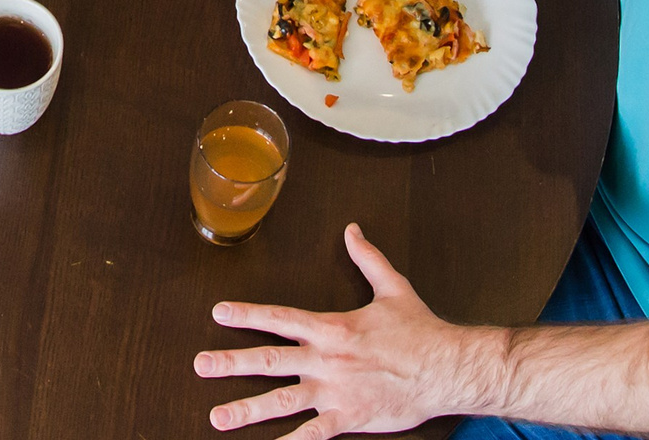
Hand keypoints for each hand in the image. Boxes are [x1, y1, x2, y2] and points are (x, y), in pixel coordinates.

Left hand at [197, 225, 465, 438]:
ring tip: (218, 417)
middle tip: (200, 366)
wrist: (447, 369)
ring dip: (247, 410)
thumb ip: (367, 258)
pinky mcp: (348, 418)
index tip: (219, 313)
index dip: (247, 314)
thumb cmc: (421, 331)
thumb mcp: (392, 287)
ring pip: (281, 402)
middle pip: (268, 360)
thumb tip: (352, 230)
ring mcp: (335, 391)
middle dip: (231, 363)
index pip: (280, 317)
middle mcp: (326, 359)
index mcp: (332, 327)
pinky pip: (312, 435)